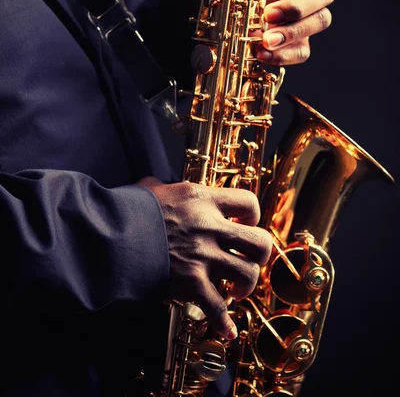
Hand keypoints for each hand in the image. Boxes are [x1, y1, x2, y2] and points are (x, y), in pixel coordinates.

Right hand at [137, 176, 271, 339]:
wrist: (109, 237)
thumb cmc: (127, 212)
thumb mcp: (151, 190)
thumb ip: (164, 188)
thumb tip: (157, 185)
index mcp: (202, 200)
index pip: (247, 202)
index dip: (252, 215)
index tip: (245, 223)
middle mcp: (210, 227)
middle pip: (259, 241)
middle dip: (259, 254)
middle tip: (248, 259)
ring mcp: (203, 256)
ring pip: (248, 274)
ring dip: (245, 285)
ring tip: (236, 290)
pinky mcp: (191, 284)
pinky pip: (218, 308)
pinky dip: (224, 323)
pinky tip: (227, 330)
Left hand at [188, 0, 335, 64]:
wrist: (207, 17)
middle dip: (300, 5)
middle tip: (268, 14)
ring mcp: (301, 19)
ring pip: (320, 22)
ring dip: (294, 32)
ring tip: (264, 40)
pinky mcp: (294, 44)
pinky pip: (302, 51)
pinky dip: (285, 54)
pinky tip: (261, 54)